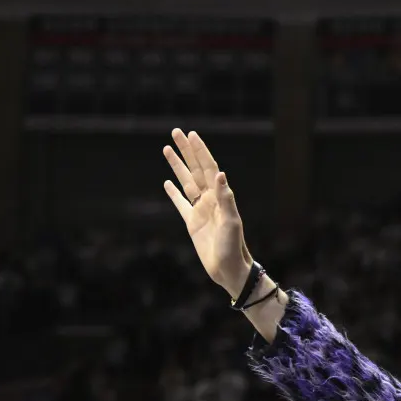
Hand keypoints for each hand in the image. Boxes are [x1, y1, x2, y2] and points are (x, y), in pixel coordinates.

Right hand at [162, 129, 253, 296]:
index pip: (209, 167)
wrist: (228, 268)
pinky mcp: (192, 222)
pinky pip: (180, 203)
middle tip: (175, 132)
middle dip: (186, 151)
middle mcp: (210, 199)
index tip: (191, 134)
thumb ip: (226, 199)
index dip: (200, 151)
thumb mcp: (231, 222)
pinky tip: (167, 182)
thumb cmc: (233, 246)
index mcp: (220, 196)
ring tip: (166, 148)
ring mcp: (200, 210)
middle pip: (195, 169)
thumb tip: (221, 175)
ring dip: (177, 165)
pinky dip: (173, 192)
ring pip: (186, 182)